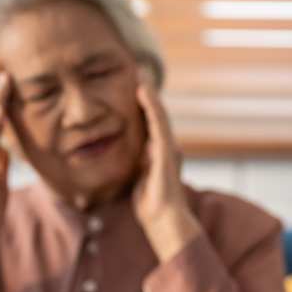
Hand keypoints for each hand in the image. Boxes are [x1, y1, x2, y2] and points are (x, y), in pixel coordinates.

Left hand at [131, 69, 200, 261]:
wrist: (163, 219)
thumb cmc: (150, 205)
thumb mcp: (136, 179)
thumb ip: (134, 166)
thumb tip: (124, 159)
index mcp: (158, 152)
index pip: (148, 124)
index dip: (142, 106)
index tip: (132, 88)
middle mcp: (166, 146)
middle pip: (155, 115)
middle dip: (147, 95)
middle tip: (138, 73)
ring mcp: (168, 147)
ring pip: (158, 115)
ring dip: (150, 94)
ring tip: (141, 75)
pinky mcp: (167, 150)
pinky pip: (158, 124)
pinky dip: (152, 107)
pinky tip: (144, 92)